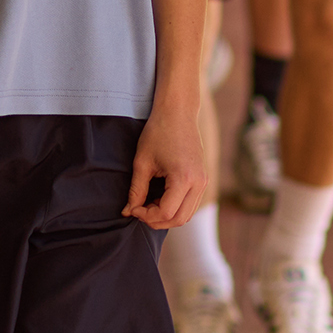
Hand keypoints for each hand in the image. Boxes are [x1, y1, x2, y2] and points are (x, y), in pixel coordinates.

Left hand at [128, 97, 208, 229]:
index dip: (146, 215)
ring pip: (187, 214)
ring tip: (148, 203)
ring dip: (167, 216)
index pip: (166, 213)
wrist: (178, 112)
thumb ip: (136, 190)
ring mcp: (204, 181)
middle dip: (156, 220)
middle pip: (179, 219)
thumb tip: (129, 211)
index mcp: (184, 178)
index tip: (132, 208)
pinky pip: (191, 204)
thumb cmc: (158, 132)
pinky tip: (160, 198)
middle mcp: (199, 183)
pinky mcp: (203, 179)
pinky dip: (175, 208)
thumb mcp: (142, 163)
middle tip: (139, 210)